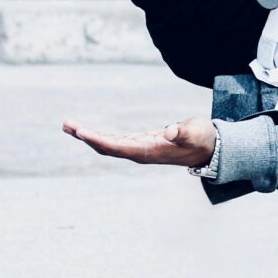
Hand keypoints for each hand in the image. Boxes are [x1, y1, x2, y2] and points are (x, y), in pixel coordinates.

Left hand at [62, 115, 218, 167]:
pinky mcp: (141, 143)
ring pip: (107, 144)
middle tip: (67, 125)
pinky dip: (99, 135)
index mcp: (148, 151)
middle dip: (86, 137)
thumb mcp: (196, 132)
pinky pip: (114, 141)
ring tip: (69, 126)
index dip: (97, 140)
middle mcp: (140, 152)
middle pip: (106, 147)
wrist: (211, 149)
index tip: (80, 131)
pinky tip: (88, 131)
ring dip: (89, 136)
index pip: (116, 147)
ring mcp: (139, 149)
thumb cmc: (203, 139)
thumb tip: (169, 132)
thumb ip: (183, 132)